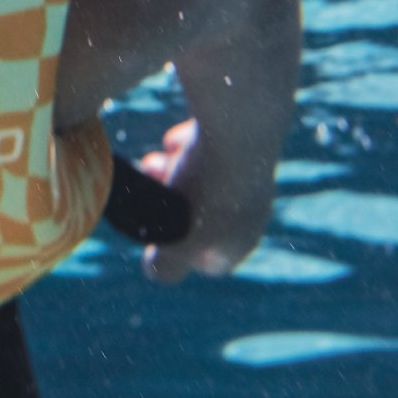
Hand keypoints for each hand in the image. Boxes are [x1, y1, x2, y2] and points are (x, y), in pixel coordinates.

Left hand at [136, 119, 276, 283]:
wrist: (240, 126)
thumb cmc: (206, 188)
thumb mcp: (179, 239)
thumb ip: (167, 266)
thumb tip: (155, 272)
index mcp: (240, 241)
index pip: (205, 260)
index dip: (175, 249)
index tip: (154, 232)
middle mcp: (249, 211)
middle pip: (195, 214)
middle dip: (166, 201)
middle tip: (149, 184)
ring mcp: (247, 176)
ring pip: (196, 180)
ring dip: (172, 171)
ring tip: (157, 158)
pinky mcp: (240, 143)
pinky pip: (204, 149)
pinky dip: (186, 145)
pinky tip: (177, 138)